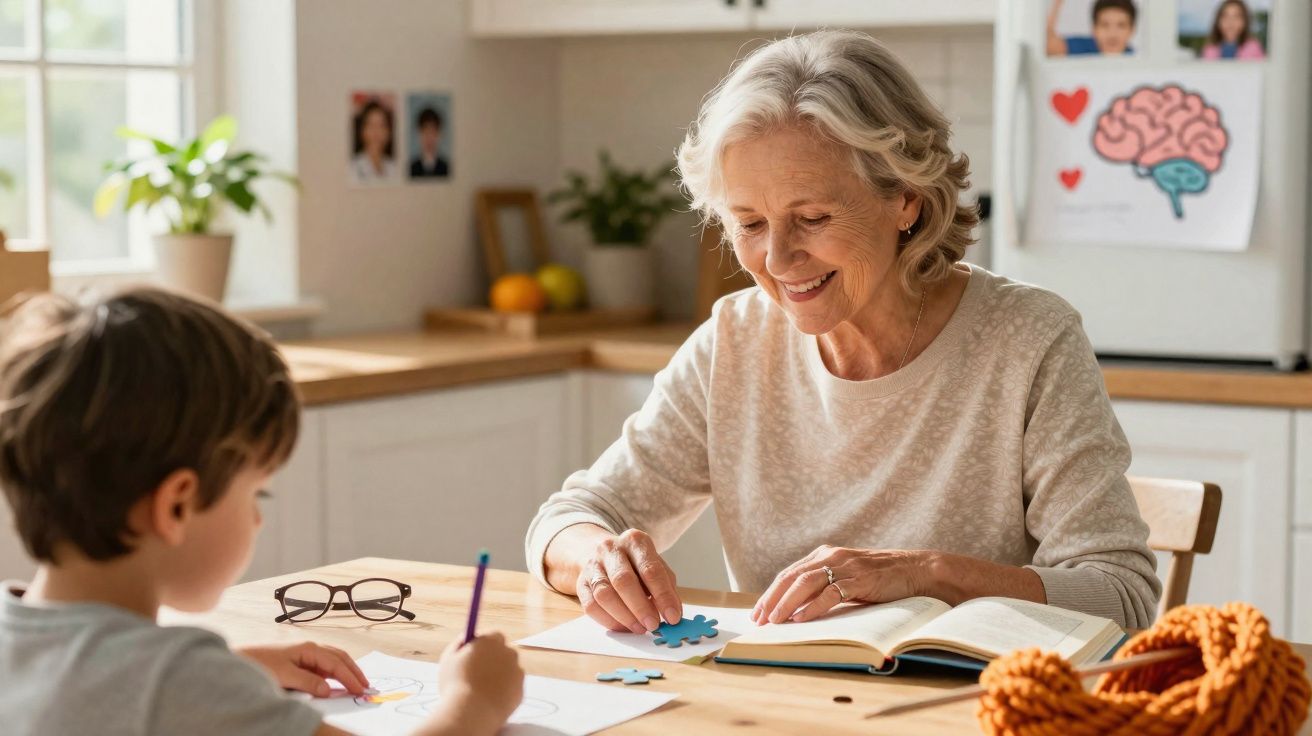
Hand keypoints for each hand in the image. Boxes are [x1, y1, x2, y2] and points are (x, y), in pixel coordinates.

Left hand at [237, 641, 368, 696]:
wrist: (239, 659)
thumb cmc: (258, 663)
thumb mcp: (283, 675)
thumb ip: (307, 682)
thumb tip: (328, 689)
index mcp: (308, 648)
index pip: (336, 663)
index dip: (350, 677)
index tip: (360, 689)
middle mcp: (309, 648)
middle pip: (339, 658)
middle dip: (354, 671)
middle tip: (366, 686)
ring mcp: (305, 654)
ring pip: (333, 661)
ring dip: (346, 671)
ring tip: (356, 683)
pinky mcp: (299, 661)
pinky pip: (323, 666)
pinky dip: (334, 673)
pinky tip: (336, 682)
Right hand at [430, 633, 524, 735]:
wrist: (471, 713)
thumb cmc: (455, 685)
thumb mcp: (449, 658)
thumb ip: (460, 644)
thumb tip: (467, 638)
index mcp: (491, 641)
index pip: (494, 636)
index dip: (486, 645)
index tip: (477, 653)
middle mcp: (508, 653)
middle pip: (504, 652)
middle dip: (495, 660)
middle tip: (479, 673)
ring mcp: (517, 672)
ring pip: (509, 671)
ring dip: (500, 677)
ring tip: (481, 691)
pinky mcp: (520, 691)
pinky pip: (512, 688)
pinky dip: (504, 693)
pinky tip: (489, 701)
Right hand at [575, 529, 682, 633]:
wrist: (602, 554)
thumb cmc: (635, 563)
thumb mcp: (655, 566)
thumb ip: (666, 587)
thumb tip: (672, 614)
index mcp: (635, 541)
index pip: (650, 569)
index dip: (663, 595)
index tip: (673, 617)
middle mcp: (611, 549)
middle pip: (623, 580)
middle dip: (640, 607)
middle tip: (653, 625)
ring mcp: (592, 565)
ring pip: (604, 594)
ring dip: (624, 616)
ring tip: (639, 628)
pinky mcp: (580, 582)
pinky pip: (591, 606)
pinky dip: (609, 621)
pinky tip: (623, 627)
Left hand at [751, 546, 931, 624]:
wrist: (913, 569)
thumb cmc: (878, 578)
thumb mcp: (845, 577)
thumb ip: (824, 585)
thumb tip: (796, 608)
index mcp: (824, 554)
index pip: (789, 574)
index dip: (771, 594)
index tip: (757, 613)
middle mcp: (830, 556)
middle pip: (791, 578)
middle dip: (772, 600)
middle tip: (759, 620)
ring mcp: (844, 566)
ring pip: (806, 583)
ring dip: (786, 603)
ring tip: (775, 620)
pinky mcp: (859, 579)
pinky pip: (830, 593)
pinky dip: (813, 607)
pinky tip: (801, 618)